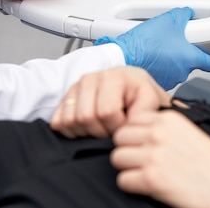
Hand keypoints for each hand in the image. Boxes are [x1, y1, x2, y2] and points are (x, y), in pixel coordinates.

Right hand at [50, 66, 168, 137]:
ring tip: (103, 127)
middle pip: (86, 117)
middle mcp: (90, 78)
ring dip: (87, 132)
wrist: (131, 88)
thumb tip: (129, 125)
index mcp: (113, 76)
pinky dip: (72, 131)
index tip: (127, 125)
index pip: (106, 112)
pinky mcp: (64, 99)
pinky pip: (58, 122)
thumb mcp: (151, 99)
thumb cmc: (139, 94)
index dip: (118, 126)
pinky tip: (89, 128)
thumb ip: (144, 111)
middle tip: (114, 129)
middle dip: (102, 131)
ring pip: (70, 121)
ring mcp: (74, 88)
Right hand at [94, 7, 209, 89]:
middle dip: (186, 52)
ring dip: (173, 59)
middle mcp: (182, 72)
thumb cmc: (145, 43)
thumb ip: (182, 15)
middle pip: (192, 63)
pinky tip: (153, 56)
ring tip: (161, 47)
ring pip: (177, 68)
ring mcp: (170, 79)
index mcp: (190, 58)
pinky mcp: (157, 81)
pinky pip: (164, 73)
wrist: (123, 57)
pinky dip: (161, 66)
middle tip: (178, 41)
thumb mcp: (167, 19)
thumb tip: (188, 13)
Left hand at [111, 111, 209, 207]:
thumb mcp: (190, 134)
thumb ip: (165, 130)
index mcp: (171, 120)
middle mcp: (160, 133)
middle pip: (120, 137)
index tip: (142, 145)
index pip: (132, 119)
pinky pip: (123, 180)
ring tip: (146, 175)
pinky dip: (133, 186)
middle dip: (127, 150)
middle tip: (141, 162)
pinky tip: (150, 187)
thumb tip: (137, 135)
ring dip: (128, 168)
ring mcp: (155, 155)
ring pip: (117, 158)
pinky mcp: (152, 179)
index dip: (134, 134)